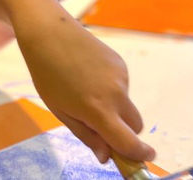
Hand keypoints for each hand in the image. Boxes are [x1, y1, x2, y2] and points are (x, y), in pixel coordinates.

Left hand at [15, 16, 155, 163]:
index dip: (138, 155)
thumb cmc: (48, 75)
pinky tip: (88, 75)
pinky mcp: (122, 64)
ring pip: (126, 105)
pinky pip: (122, 87)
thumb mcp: (61, 111)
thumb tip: (106, 156)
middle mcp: (116, 94)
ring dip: (114, 108)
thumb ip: (86, 135)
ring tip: (83, 90)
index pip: (128, 141)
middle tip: (101, 128)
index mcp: (98, 110)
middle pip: (135, 125)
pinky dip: (111, 90)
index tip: (144, 160)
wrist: (49, 33)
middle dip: (125, 132)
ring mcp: (121, 77)